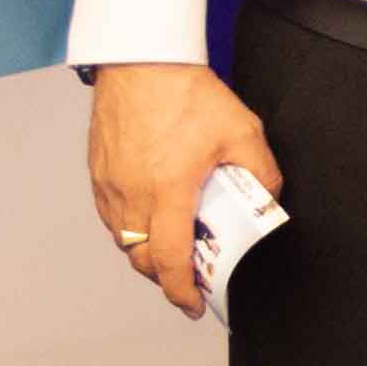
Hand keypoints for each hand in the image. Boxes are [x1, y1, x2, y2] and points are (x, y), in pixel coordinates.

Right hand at [84, 61, 282, 316]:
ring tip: (176, 247)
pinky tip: (154, 217)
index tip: (195, 304)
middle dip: (166, 277)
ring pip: (124, 240)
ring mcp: (110, 185)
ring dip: (148, 253)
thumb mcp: (243, 132)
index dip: (181, 291)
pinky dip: (131, 229)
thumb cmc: (187, 93)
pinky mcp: (98, 174)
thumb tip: (268, 202)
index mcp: (167, 190)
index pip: (170, 259)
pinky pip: (112, 217)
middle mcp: (131, 194)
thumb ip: (262, 173)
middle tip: (191, 277)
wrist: (142, 61)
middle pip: (142, 259)